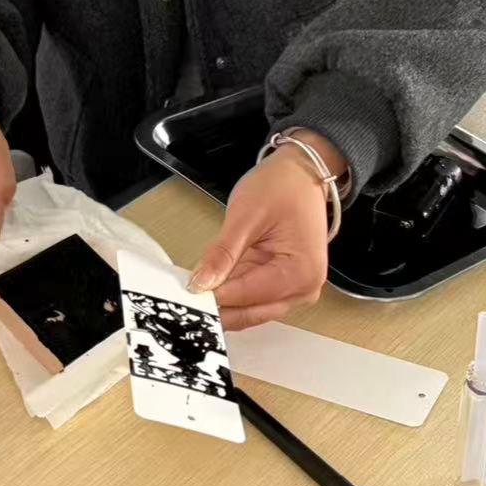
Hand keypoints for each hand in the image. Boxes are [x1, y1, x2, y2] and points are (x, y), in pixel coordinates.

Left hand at [189, 138, 335, 329]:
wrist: (303, 173)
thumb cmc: (284, 186)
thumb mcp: (246, 215)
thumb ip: (222, 254)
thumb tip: (200, 284)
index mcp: (301, 273)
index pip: (247, 296)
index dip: (212, 296)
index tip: (183, 295)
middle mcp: (303, 289)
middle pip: (249, 312)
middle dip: (216, 305)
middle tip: (182, 297)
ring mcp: (295, 290)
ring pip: (248, 310)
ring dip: (222, 302)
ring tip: (194, 288)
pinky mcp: (283, 286)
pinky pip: (251, 299)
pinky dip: (230, 293)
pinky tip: (211, 284)